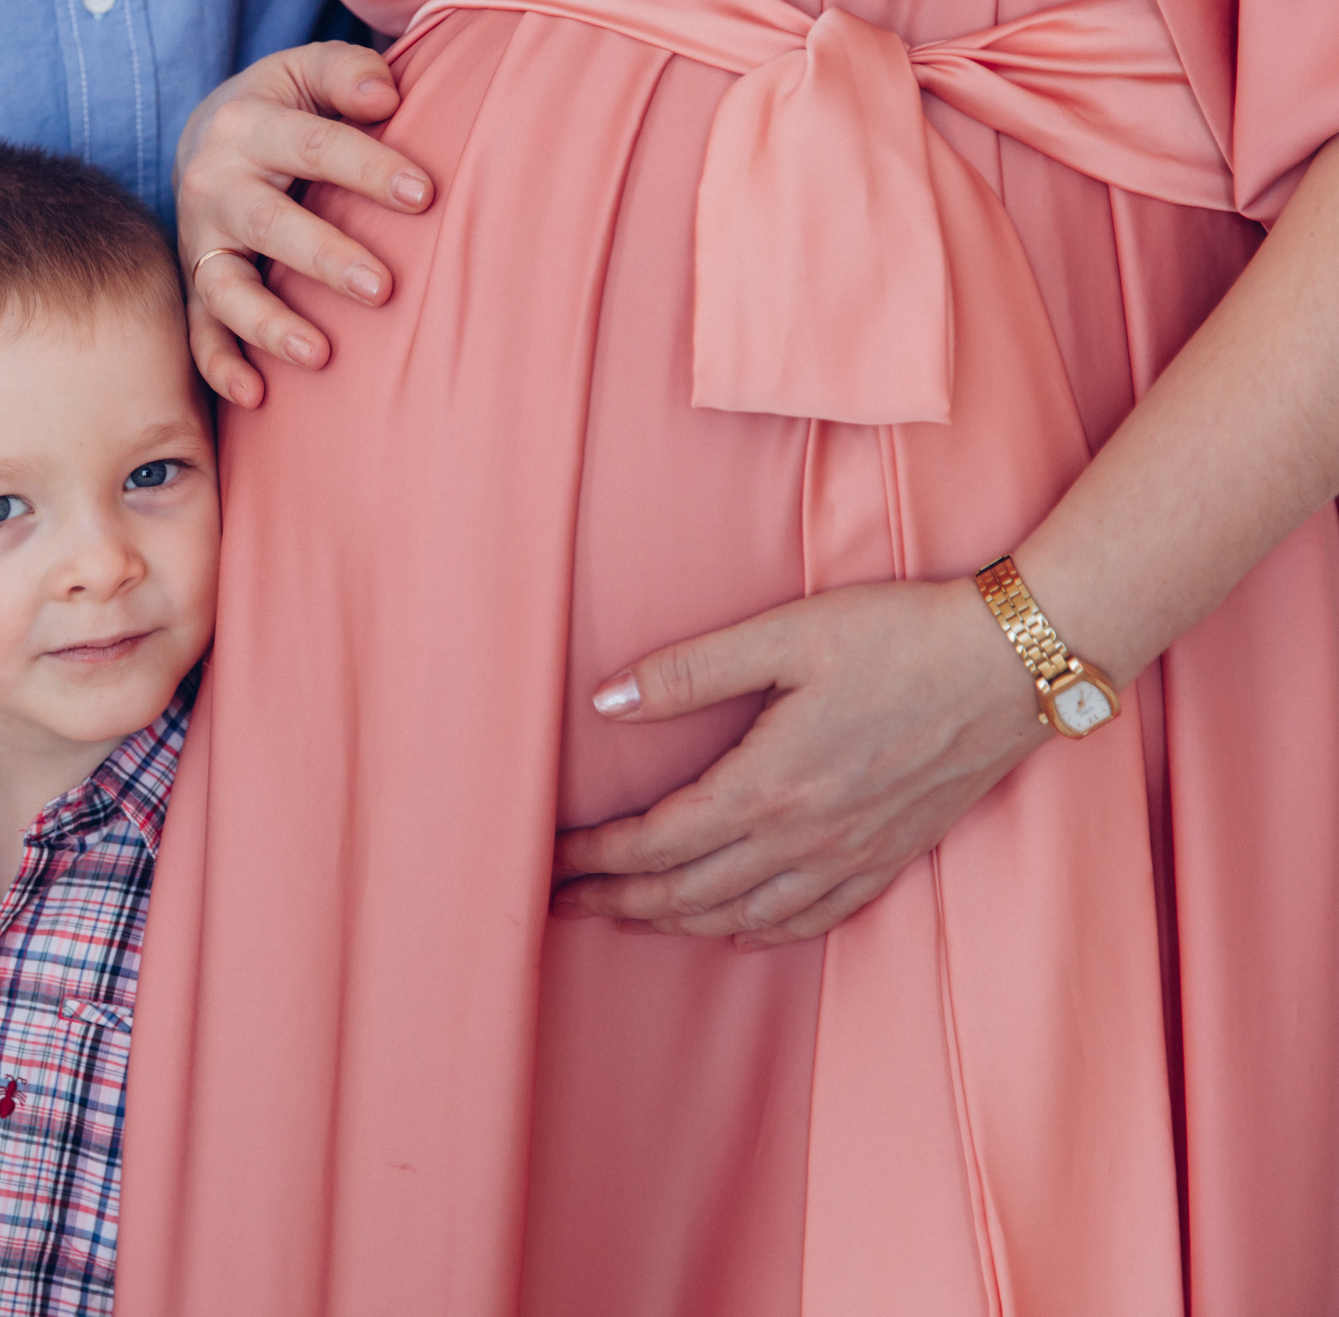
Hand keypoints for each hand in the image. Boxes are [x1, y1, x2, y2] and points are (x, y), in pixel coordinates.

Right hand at [175, 41, 434, 407]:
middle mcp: (214, 185)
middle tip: (381, 288)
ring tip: (320, 353)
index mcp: (247, 125)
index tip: (423, 197)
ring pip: (226, 288)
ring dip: (270, 324)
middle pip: (268, 224)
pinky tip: (255, 395)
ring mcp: (201, 241)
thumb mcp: (305, 71)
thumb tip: (385, 94)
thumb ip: (345, 72)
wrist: (203, 137)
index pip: (313, 146)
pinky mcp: (196, 283)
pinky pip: (199, 331)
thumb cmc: (281, 107)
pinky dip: (220, 365)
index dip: (367, 169)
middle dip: (323, 257)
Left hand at [550, 579, 1057, 946]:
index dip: (596, 856)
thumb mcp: (784, 636)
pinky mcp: (892, 857)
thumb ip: (689, 672)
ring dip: (676, 922)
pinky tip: (736, 932)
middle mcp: (804, 837)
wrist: (1016, 665)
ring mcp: (851, 856)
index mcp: (766, 784)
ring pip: (743, 915)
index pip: (655, 841)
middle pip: (687, 891)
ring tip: (628, 918)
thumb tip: (605, 701)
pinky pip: (813, 918)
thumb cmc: (900, 636)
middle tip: (564, 901)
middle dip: (618, 900)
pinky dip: (761, 933)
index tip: (552, 858)